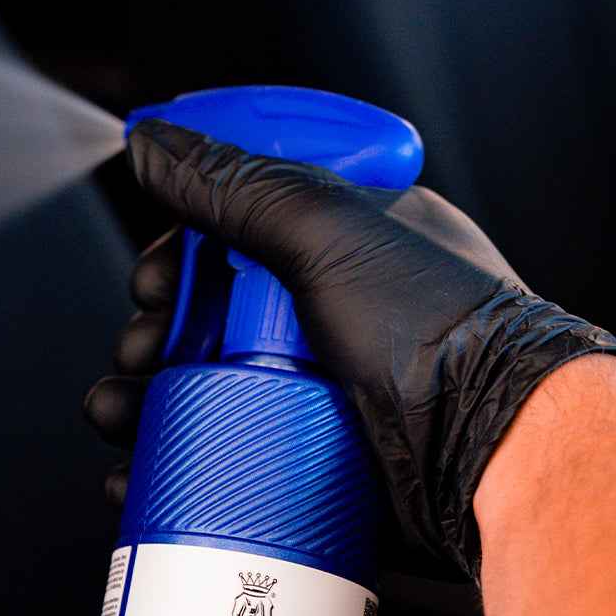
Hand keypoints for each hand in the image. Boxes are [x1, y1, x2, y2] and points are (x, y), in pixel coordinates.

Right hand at [87, 119, 615, 578]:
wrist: (493, 455)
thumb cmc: (437, 333)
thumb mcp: (328, 232)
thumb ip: (234, 185)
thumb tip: (149, 144)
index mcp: (345, 243)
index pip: (238, 232)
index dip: (182, 254)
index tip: (154, 282)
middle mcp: (334, 314)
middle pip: (212, 317)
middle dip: (156, 335)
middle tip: (143, 352)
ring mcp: (325, 390)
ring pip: (210, 391)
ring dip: (146, 403)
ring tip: (121, 415)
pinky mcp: (318, 459)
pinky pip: (231, 456)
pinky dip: (177, 465)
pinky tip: (141, 471)